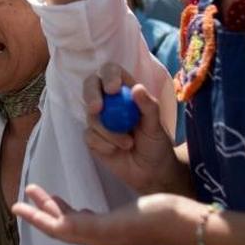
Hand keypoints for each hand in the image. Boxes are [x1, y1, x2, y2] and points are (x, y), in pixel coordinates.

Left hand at [12, 185, 198, 244]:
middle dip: (41, 209)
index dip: (35, 217)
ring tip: (41, 194)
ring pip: (72, 222)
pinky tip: (72, 207)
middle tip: (26, 191)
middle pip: (60, 225)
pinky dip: (72, 211)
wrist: (182, 221)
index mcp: (94, 236)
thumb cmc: (152, 217)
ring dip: (55, 208)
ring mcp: (108, 232)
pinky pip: (86, 221)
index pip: (56, 228)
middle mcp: (98, 237)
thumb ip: (85, 226)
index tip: (16, 206)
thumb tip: (57, 227)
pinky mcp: (118, 225)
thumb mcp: (114, 222)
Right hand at [83, 63, 179, 194]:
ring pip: (91, 116)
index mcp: (125, 90)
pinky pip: (89, 135)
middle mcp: (109, 101)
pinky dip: (103, 144)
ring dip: (108, 132)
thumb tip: (137, 88)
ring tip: (128, 143)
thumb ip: (149, 106)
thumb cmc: (156, 143)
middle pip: (91, 86)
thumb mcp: (156, 125)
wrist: (151, 172)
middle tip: (97, 109)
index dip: (108, 76)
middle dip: (91, 95)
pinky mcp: (92, 138)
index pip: (110, 71)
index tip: (113, 89)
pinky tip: (115, 150)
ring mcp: (99, 119)